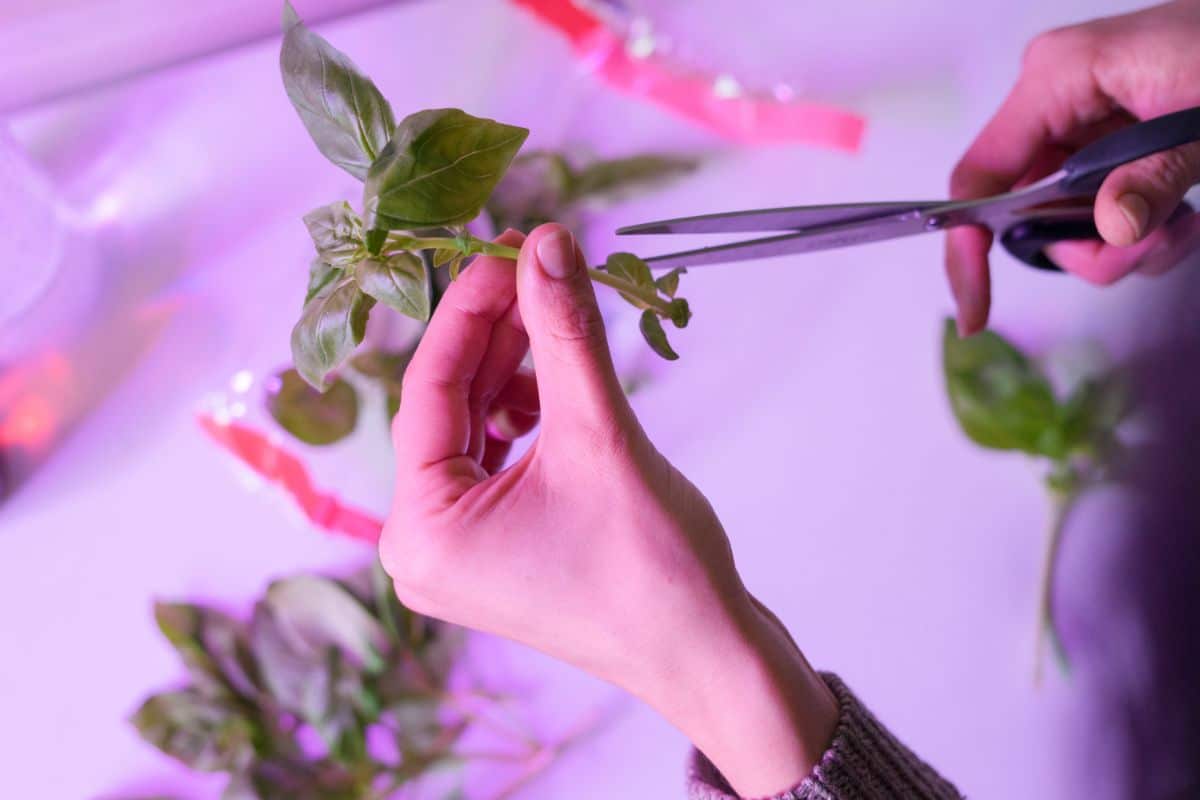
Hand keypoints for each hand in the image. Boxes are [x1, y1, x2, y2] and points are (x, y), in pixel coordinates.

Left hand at [380, 223, 837, 796]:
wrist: (709, 655)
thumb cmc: (654, 570)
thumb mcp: (600, 434)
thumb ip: (566, 332)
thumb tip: (548, 243)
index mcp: (422, 531)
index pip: (427, 391)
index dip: (468, 309)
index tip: (506, 247)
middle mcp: (423, 548)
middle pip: (447, 408)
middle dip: (496, 335)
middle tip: (537, 265)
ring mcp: (459, 553)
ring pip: (472, 429)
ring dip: (513, 370)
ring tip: (557, 317)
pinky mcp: (496, 549)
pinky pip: (494, 460)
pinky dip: (525, 414)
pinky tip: (561, 383)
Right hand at [947, 0, 1199, 334]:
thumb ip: (1159, 175)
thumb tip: (1113, 228)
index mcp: (1057, 78)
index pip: (979, 179)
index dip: (968, 250)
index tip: (976, 310)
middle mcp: (1056, 101)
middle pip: (1027, 213)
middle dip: (1086, 249)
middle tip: (1144, 248)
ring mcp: (1080, 124)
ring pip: (1066, 222)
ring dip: (1125, 245)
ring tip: (1178, 225)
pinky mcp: (1107, 142)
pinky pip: (1098, 210)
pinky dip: (1142, 231)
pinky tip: (1181, 216)